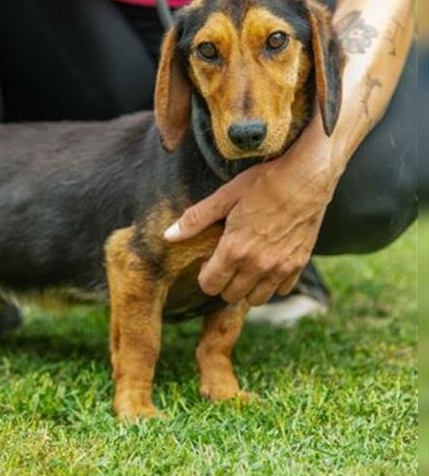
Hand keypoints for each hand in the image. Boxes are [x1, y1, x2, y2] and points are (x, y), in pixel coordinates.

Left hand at [164, 117, 341, 305]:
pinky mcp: (299, 264)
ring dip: (246, 287)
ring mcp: (280, 267)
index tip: (209, 258)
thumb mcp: (224, 196)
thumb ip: (195, 219)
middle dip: (223, 282)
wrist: (308, 177)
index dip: (204, 274)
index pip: (210, 285)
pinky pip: (281, 290)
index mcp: (234, 250)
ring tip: (245, 265)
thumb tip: (167, 236)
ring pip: (255, 299)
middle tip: (225, 260)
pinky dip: (272, 283)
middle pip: (230, 295)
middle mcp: (257, 265)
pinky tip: (267, 263)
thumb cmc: (264, 183)